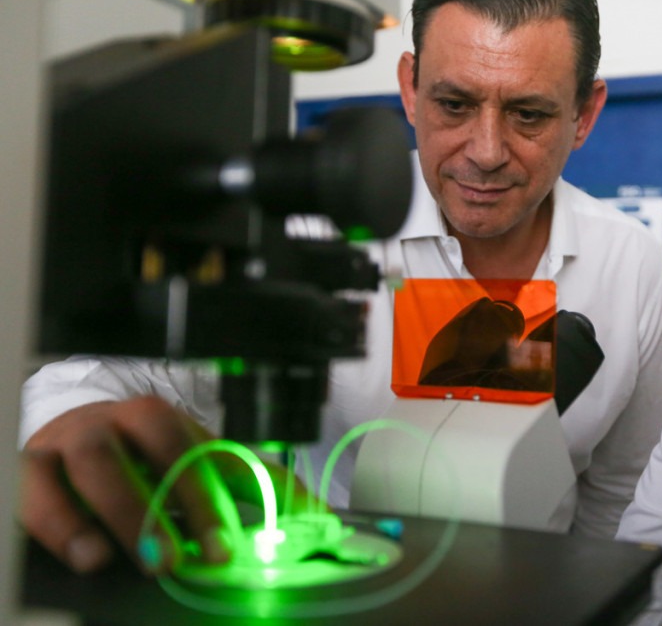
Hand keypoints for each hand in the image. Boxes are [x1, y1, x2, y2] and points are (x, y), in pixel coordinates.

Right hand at [20, 396, 240, 574]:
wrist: (68, 433)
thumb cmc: (141, 454)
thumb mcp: (194, 461)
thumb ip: (252, 485)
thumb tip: (317, 514)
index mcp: (158, 418)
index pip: (189, 450)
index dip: (208, 499)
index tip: (223, 549)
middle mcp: (112, 422)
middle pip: (140, 447)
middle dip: (161, 503)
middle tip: (176, 558)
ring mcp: (67, 443)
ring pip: (90, 465)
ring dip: (118, 512)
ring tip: (132, 559)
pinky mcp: (29, 470)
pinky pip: (34, 491)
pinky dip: (59, 524)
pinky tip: (86, 556)